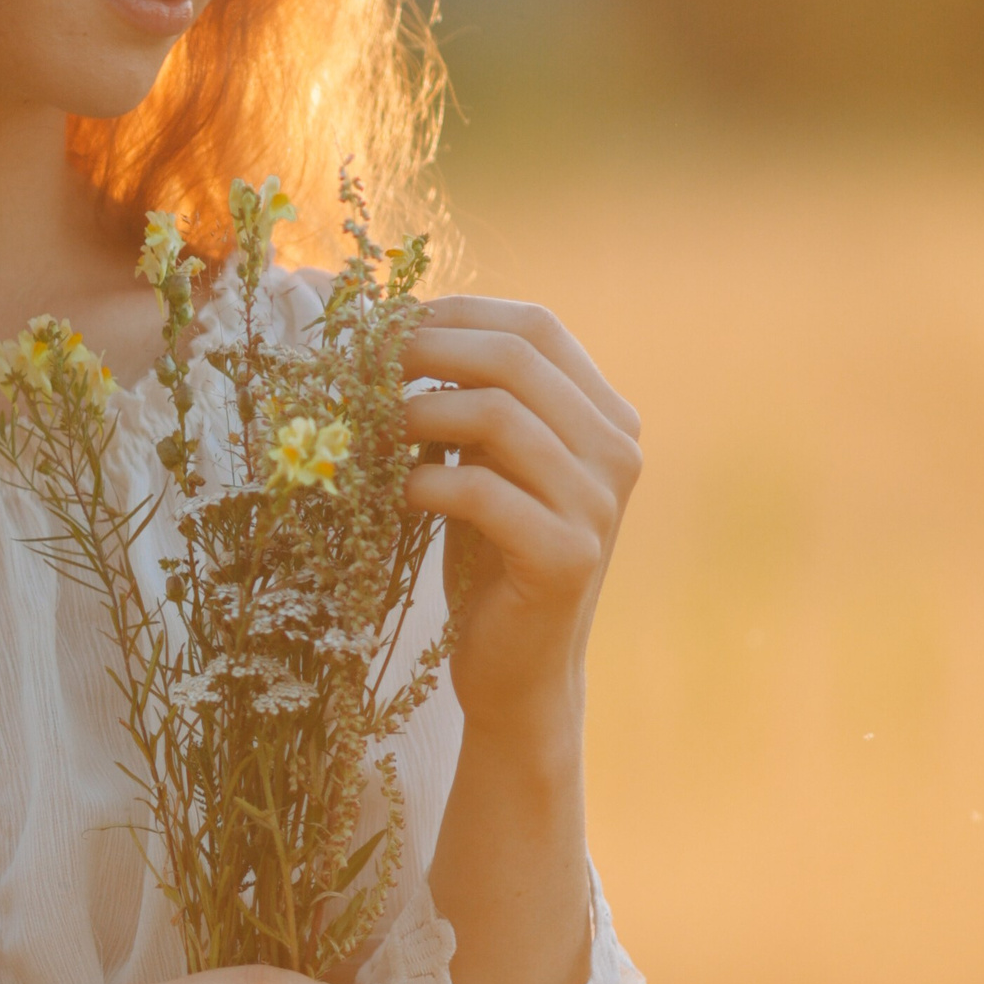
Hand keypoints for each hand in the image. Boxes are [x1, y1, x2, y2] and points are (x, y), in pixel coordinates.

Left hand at [401, 297, 640, 754]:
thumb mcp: (489, 464)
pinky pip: (481, 490)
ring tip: (377, 430)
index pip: (538, 326)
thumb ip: (473, 401)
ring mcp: (599, 505)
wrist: (519, 670)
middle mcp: (618, 452)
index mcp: (607, 417)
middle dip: (428, 348)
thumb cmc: (491, 557)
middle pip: (517, 357)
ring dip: (419, 411)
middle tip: (365, 364)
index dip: (459, 313)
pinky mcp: (566, 556)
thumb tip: (394, 327)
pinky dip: (426, 481)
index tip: (391, 324)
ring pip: (500, 415)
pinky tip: (400, 494)